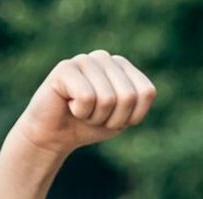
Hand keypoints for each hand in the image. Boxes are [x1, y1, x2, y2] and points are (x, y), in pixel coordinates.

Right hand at [14, 50, 156, 155]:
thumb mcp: (123, 118)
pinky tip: (69, 105)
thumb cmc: (89, 125)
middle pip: (128, 96)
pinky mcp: (65, 67)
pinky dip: (81, 112)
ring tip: (82, 111)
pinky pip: (87, 97)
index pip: (146, 92)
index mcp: (122, 67)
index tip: (115, 119)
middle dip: (113, 118)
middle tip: (95, 117)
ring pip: (108, 98)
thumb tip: (148, 91)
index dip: (133, 116)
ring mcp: (84, 59)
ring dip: (96, 117)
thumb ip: (137, 102)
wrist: (54, 135)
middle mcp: (104, 57)